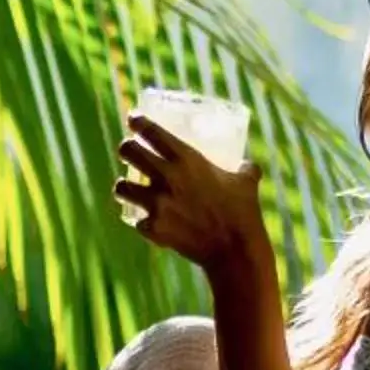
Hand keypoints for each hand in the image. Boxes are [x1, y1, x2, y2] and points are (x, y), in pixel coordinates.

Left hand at [116, 114, 269, 279]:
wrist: (234, 250)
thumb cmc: (243, 212)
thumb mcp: (247, 182)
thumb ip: (245, 169)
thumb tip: (248, 166)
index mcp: (186, 158)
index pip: (151, 131)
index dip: (138, 122)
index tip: (133, 119)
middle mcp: (166, 176)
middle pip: (128, 151)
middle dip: (126, 149)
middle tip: (129, 151)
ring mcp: (156, 203)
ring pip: (121, 187)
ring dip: (124, 186)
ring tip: (127, 187)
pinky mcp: (153, 227)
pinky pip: (138, 221)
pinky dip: (144, 222)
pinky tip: (148, 222)